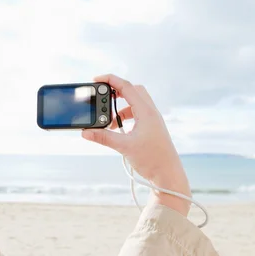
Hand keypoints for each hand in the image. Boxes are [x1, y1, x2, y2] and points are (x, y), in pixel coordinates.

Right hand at [81, 74, 191, 215]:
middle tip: (103, 98)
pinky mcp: (152, 128)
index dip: (110, 80)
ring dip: (120, 107)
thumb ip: (104, 137)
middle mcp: (151, 112)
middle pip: (133, 90)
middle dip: (116, 91)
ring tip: (109, 122)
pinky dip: (126, 117)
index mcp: (146, 112)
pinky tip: (119, 130)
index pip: (127, 87)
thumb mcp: (124, 147)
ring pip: (135, 103)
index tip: (96, 80)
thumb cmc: (152, 159)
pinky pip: (137, 114)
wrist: (168, 174)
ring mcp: (153, 120)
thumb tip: (86, 132)